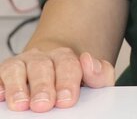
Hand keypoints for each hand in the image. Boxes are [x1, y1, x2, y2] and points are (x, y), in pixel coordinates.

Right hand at [0, 47, 114, 111]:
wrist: (50, 73)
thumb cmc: (70, 83)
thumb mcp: (92, 80)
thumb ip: (100, 74)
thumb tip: (90, 62)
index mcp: (66, 58)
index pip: (69, 65)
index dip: (68, 82)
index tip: (67, 99)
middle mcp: (43, 58)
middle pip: (43, 67)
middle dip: (43, 86)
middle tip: (44, 105)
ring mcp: (23, 64)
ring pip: (18, 68)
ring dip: (18, 86)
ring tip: (21, 104)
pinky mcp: (5, 73)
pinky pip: (0, 74)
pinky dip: (0, 84)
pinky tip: (1, 95)